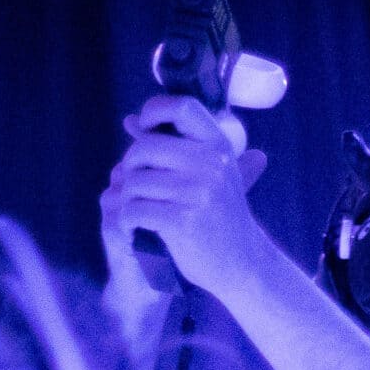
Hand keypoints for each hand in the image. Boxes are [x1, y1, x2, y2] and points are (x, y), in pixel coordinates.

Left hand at [101, 88, 277, 334]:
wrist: (242, 264)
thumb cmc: (219, 218)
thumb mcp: (209, 175)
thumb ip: (173, 147)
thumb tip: (130, 122)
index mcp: (219, 147)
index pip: (182, 106)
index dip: (154, 111)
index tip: (145, 131)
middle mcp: (211, 165)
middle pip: (145, 147)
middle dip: (130, 165)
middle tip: (134, 183)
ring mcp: (198, 193)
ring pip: (134, 180)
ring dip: (127, 197)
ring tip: (136, 209)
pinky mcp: (182, 221)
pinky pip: (134, 209)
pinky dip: (127, 219)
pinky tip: (135, 227)